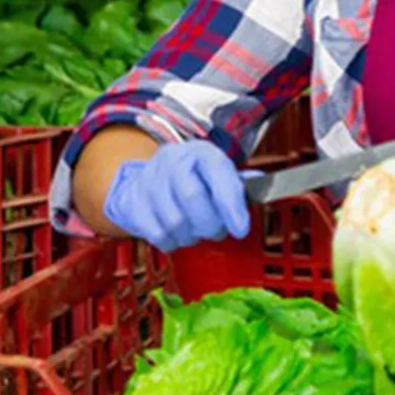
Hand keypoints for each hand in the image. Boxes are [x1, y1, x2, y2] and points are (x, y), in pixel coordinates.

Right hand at [102, 139, 250, 251]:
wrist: (151, 176)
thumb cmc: (193, 178)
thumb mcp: (217, 174)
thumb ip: (236, 185)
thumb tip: (260, 190)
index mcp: (202, 152)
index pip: (218, 176)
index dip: (231, 206)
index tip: (241, 229)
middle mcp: (174, 160)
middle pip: (193, 199)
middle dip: (210, 224)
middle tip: (218, 231)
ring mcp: (150, 180)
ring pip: (174, 222)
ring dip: (191, 236)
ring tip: (197, 231)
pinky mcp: (134, 202)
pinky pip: (157, 234)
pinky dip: (172, 242)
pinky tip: (178, 235)